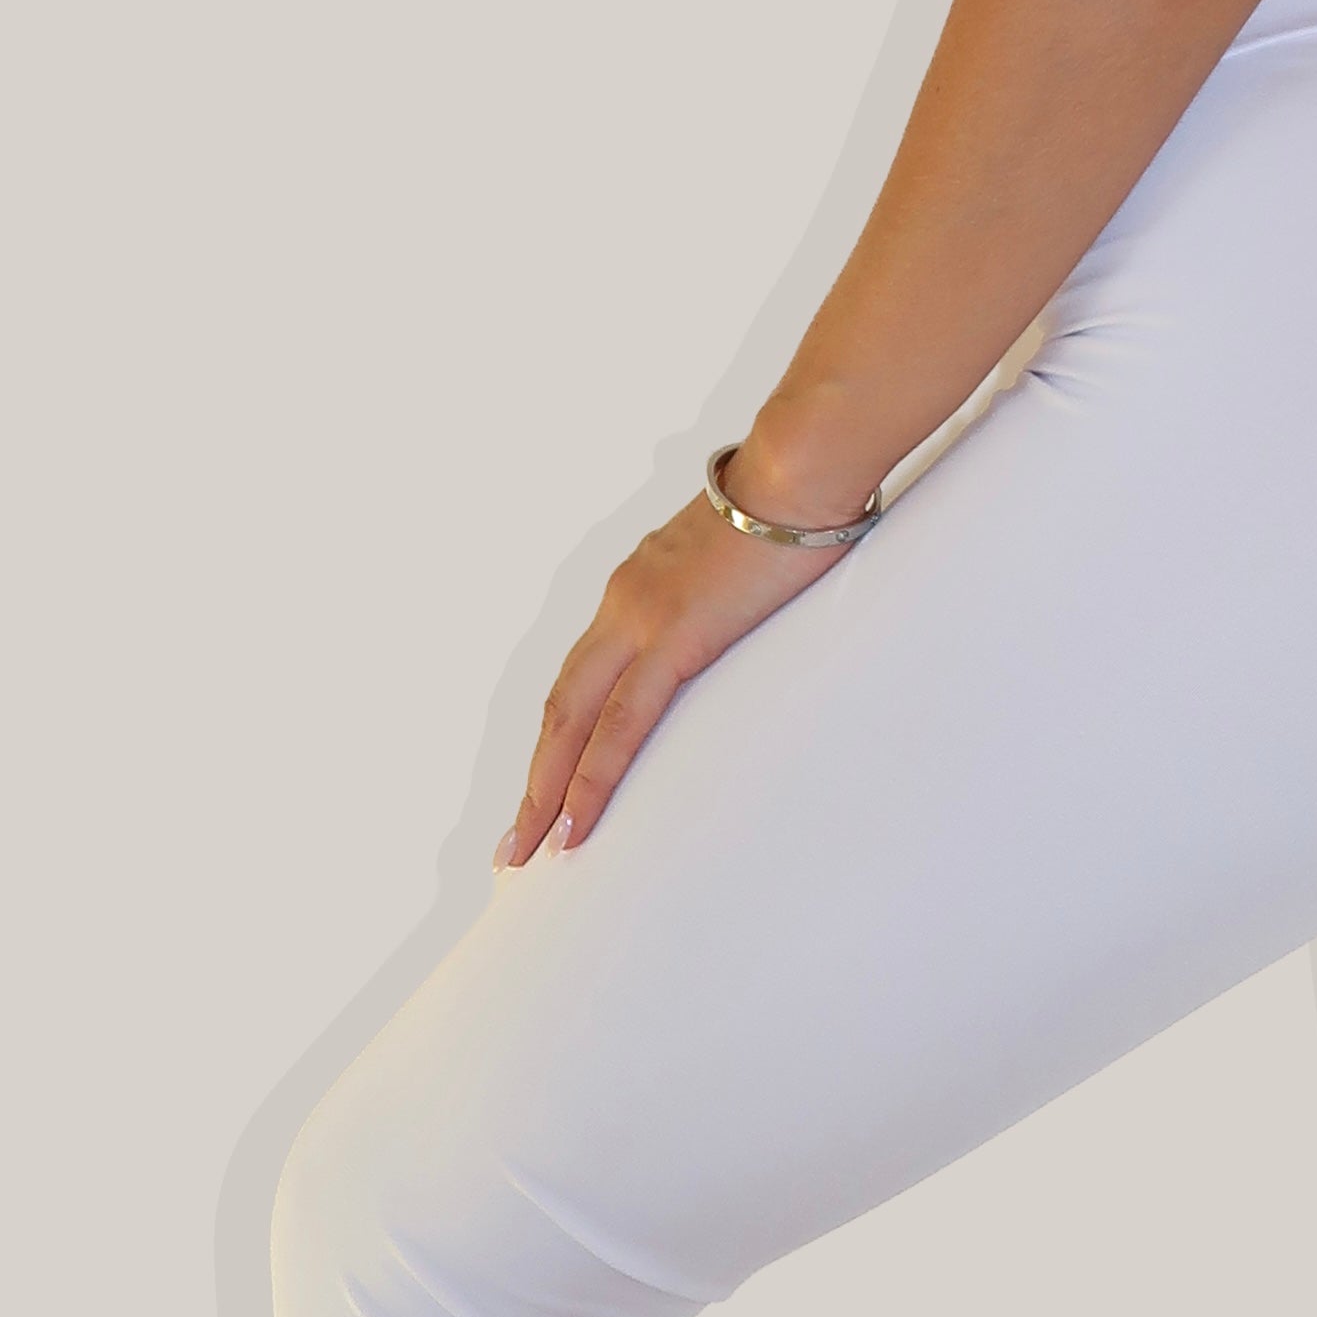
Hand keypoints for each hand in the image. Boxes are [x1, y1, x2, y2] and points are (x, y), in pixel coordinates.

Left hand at [500, 473, 861, 869]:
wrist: (804, 466)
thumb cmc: (794, 500)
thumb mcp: (742, 554)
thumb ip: (725, 589)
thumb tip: (744, 605)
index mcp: (636, 586)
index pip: (582, 678)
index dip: (559, 737)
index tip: (546, 785)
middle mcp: (622, 603)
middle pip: (560, 708)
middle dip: (534, 781)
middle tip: (512, 845)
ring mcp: (640, 620)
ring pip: (572, 723)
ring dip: (545, 791)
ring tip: (528, 850)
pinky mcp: (674, 638)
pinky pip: (620, 726)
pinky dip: (590, 778)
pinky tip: (576, 822)